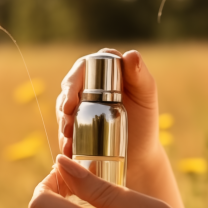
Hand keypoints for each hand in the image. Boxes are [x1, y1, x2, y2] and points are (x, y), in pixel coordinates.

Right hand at [56, 49, 160, 170]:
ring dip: (61, 123)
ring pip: (62, 107)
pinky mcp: (75, 122)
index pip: (84, 67)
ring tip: (67, 142)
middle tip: (67, 126)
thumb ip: (140, 75)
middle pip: (69, 87)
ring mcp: (80, 104)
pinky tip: (66, 150)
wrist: (140, 153)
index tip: (72, 103)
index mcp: (105, 70)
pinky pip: (63, 126)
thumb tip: (130, 54)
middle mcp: (89, 84)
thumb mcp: (146, 97)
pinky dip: (62, 138)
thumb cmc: (146, 121)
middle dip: (63, 105)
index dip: (73, 81)